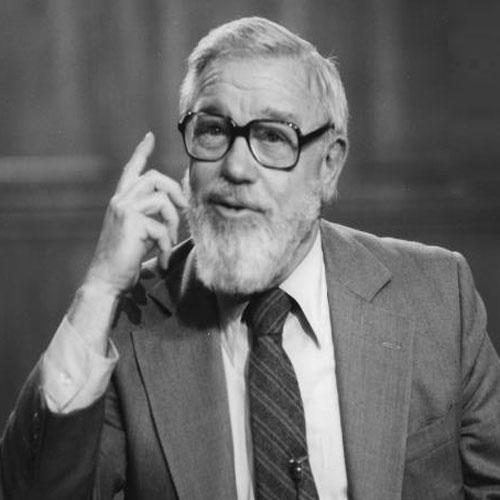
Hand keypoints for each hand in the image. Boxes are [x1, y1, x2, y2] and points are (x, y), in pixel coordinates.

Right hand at [84, 132, 187, 297]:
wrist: (107, 279)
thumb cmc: (126, 259)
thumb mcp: (141, 232)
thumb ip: (153, 216)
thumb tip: (176, 208)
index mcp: (122, 200)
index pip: (131, 169)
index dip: (141, 152)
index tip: (149, 136)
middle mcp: (120, 200)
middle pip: (155, 177)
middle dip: (175, 191)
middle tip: (183, 207)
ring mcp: (123, 208)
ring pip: (162, 201)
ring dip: (173, 223)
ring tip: (169, 240)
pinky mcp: (130, 221)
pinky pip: (162, 227)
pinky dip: (167, 243)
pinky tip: (161, 256)